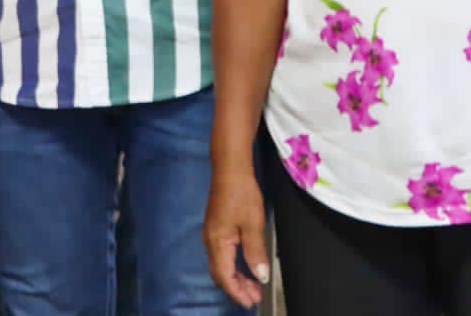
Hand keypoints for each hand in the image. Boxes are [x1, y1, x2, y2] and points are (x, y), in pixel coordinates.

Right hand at [203, 165, 270, 307]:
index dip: (237, 292)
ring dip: (236, 278)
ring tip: (253, 285)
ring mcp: (211, 234)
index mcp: (217, 242)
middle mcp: (210, 241)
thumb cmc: (241, 193)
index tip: (251, 302)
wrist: (230, 168)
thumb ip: (256, 252)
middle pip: (220, 274)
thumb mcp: (253, 223)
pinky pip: (222, 255)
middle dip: (237, 288)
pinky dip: (233, 266)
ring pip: (220, 265)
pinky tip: (245, 265)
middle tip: (255, 296)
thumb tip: (261, 276)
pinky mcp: (216, 228)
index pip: (225, 277)